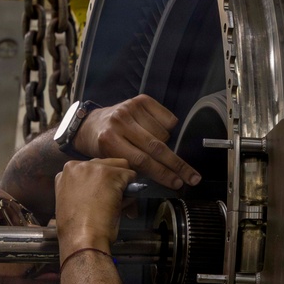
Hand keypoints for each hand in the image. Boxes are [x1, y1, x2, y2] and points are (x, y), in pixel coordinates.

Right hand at [54, 158, 135, 254]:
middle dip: (113, 181)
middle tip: (114, 201)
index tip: (101, 195)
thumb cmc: (76, 229)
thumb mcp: (71, 202)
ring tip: (120, 205)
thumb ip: (82, 189)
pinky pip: (131, 176)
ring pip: (121, 167)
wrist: (82, 237)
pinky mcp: (111, 174)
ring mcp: (95, 168)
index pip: (90, 168)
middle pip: (105, 164)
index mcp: (65, 172)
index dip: (99, 183)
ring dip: (123, 184)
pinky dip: (132, 192)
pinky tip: (123, 206)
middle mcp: (78, 166)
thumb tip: (103, 188)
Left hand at [73, 95, 200, 189]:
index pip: (142, 161)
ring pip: (163, 133)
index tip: (177, 183)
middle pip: (155, 148)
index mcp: (109, 142)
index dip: (162, 174)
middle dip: (177, 165)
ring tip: (154, 147)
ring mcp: (130, 109)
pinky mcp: (139, 100)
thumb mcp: (110, 162)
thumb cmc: (102, 147)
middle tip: (192, 177)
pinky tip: (157, 132)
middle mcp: (120, 123)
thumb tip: (160, 182)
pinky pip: (166, 118)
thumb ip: (131, 171)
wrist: (90, 124)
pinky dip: (168, 128)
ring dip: (165, 144)